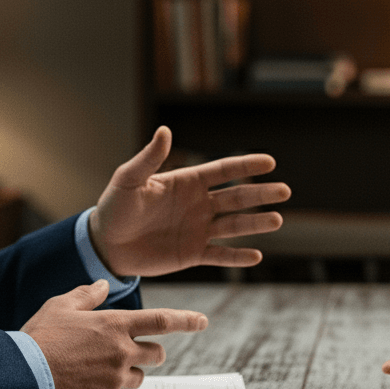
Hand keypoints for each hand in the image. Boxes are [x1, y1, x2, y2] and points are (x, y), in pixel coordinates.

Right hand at [20, 280, 208, 388]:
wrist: (23, 372)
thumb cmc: (40, 336)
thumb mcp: (61, 305)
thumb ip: (88, 295)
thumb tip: (104, 284)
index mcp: (115, 324)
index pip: (162, 320)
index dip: (186, 320)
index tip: (202, 321)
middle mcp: (122, 350)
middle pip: (157, 354)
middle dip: (151, 352)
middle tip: (130, 351)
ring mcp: (115, 377)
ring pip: (141, 377)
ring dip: (130, 372)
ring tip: (103, 368)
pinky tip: (90, 382)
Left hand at [91, 126, 290, 276]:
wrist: (105, 244)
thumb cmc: (114, 207)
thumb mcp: (128, 179)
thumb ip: (148, 158)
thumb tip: (165, 131)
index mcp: (187, 183)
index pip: (223, 171)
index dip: (246, 166)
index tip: (269, 162)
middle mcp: (198, 205)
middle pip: (237, 198)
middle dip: (261, 194)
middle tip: (284, 191)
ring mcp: (198, 230)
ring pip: (234, 226)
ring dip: (256, 224)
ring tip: (277, 220)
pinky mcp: (192, 254)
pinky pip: (220, 255)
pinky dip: (237, 257)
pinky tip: (256, 256)